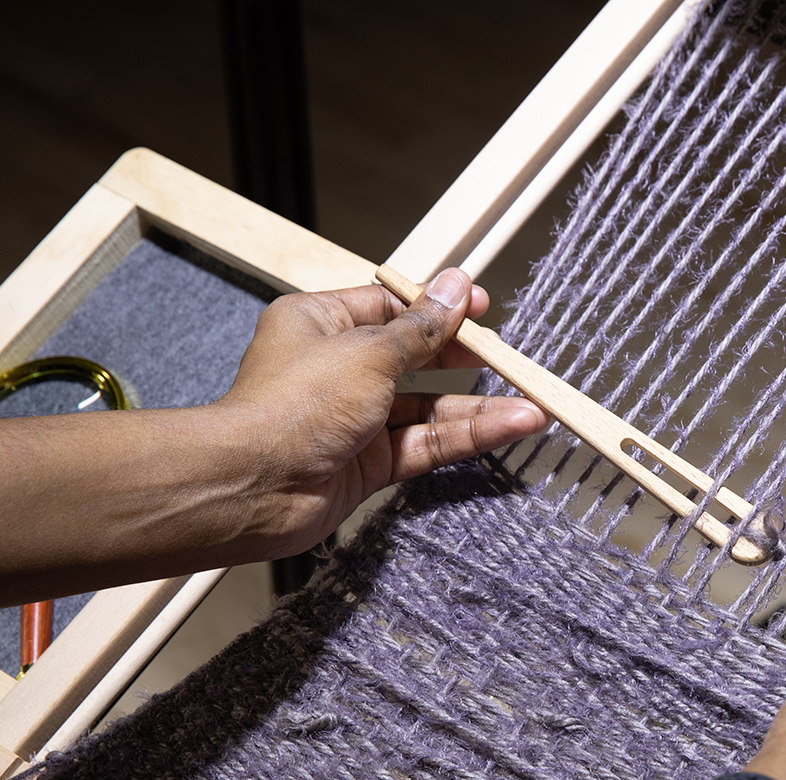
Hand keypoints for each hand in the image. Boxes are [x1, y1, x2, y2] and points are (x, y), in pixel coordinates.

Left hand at [213, 267, 547, 556]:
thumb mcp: (369, 352)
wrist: (254, 486)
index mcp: (321, 324)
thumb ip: (422, 329)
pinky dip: (466, 437)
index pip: (390, 307)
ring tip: (532, 406)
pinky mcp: (369, 463)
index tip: (480, 307)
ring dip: (479, 408)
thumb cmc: (292, 406)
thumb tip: (456, 288)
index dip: (437, 308)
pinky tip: (509, 428)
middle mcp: (338, 370)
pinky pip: (427, 443)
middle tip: (510, 360)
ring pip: (429, 408)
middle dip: (465, 361)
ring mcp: (355, 419)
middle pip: (416, 359)